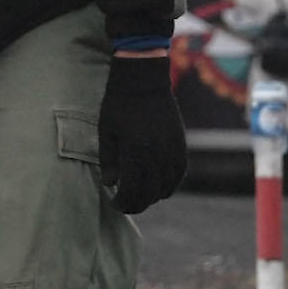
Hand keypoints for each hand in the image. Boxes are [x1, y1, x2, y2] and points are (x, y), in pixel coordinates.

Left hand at [97, 54, 186, 213]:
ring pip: (165, 188)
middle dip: (135, 204)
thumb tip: (110, 185)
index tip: (114, 203)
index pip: (131, 191)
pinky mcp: (181, 147)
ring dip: (151, 197)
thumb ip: (108, 161)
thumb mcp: (106, 133)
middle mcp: (157, 156)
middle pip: (149, 194)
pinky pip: (178, 176)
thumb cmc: (118, 106)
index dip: (122, 202)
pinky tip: (157, 188)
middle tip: (124, 205)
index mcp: (135, 153)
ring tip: (138, 197)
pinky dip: (168, 186)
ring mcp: (172, 152)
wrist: (144, 82)